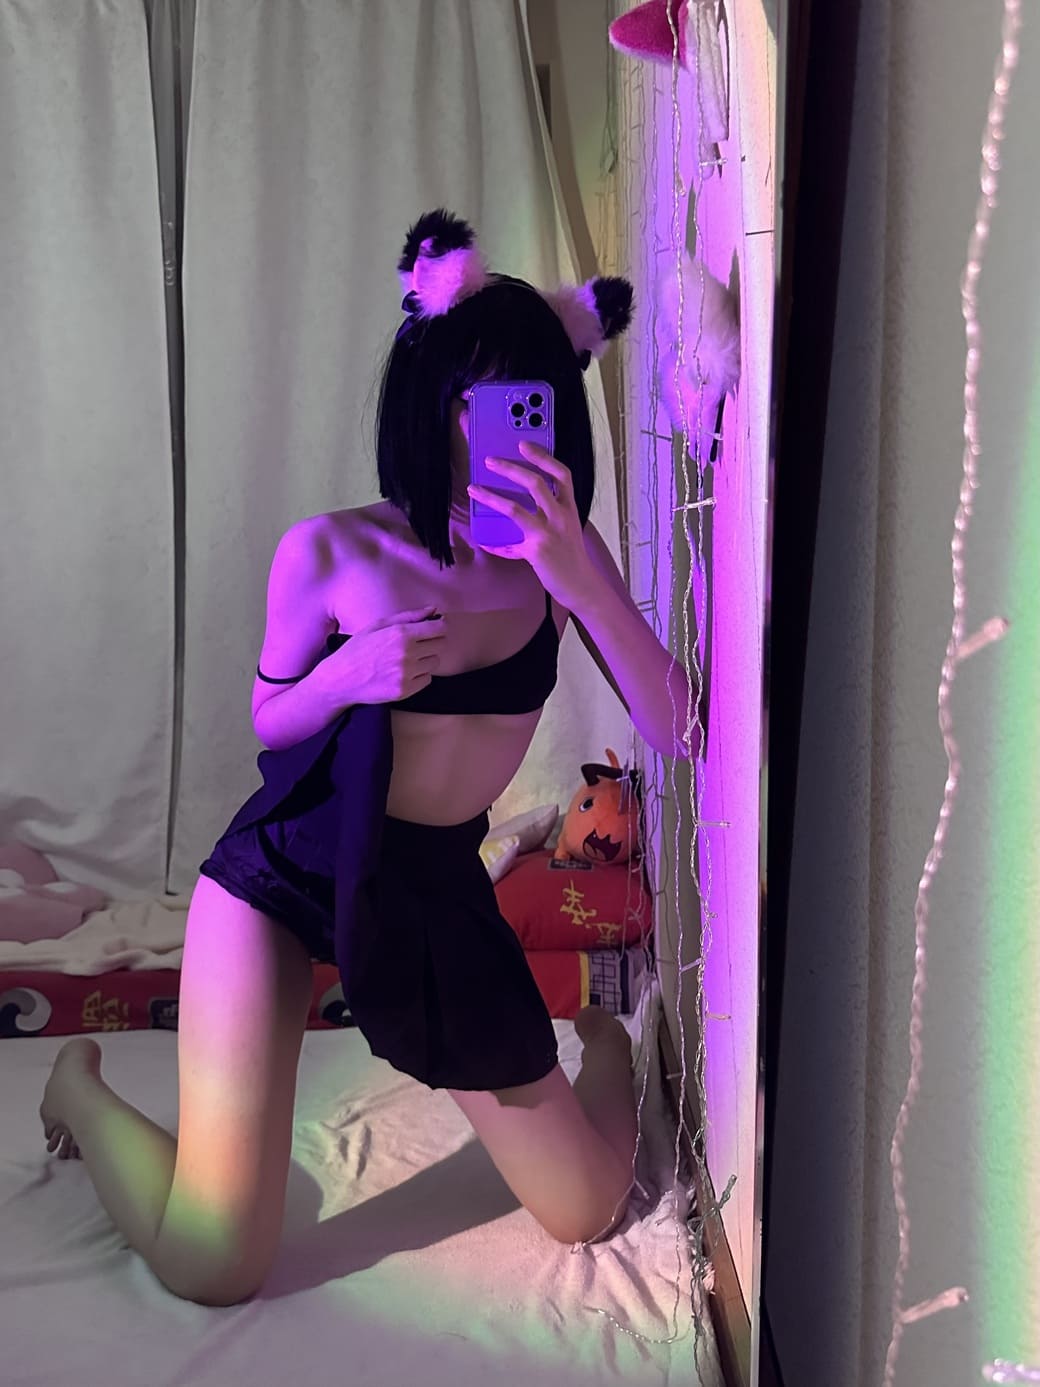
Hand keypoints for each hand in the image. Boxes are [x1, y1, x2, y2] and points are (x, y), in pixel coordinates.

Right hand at [331, 605, 445, 703]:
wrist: (340, 680)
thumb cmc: (357, 649)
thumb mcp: (377, 625)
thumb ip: (408, 616)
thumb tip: (433, 609)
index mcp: (401, 634)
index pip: (439, 629)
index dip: (439, 627)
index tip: (434, 628)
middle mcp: (407, 654)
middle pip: (441, 645)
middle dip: (432, 642)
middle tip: (416, 644)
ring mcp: (407, 674)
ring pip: (434, 662)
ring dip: (425, 660)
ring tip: (405, 660)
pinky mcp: (405, 691)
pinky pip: (427, 679)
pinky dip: (419, 675)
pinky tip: (403, 672)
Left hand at [467, 441, 596, 612]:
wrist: (581, 584)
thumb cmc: (570, 555)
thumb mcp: (566, 528)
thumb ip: (548, 513)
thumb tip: (517, 502)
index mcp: (569, 507)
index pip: (562, 474)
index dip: (542, 456)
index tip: (524, 444)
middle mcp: (560, 516)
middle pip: (535, 483)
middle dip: (510, 469)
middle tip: (489, 461)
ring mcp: (548, 533)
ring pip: (515, 508)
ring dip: (491, 497)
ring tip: (473, 489)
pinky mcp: (536, 550)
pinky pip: (508, 544)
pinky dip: (494, 543)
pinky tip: (483, 541)